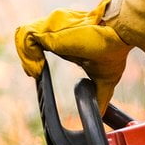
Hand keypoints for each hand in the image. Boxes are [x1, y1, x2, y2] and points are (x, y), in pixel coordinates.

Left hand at [14, 0, 134, 111]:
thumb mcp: (105, 80)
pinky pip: (26, 38)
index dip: (35, 60)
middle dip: (28, 59)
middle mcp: (57, 33)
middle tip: (35, 74)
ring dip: (26, 57)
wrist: (119, 34)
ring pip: (24, 38)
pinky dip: (27, 54)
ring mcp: (52, 29)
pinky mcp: (49, 30)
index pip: (42, 46)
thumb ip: (99, 97)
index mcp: (67, 43)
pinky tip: (36, 68)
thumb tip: (101, 116)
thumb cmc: (114, 51)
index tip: (38, 74)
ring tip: (36, 73)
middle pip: (29, 41)